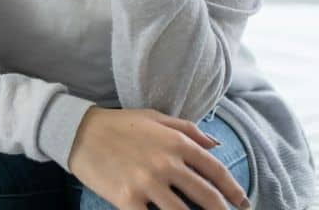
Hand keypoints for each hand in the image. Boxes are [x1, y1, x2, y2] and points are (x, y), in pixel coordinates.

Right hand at [69, 106, 250, 209]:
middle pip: (207, 197)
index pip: (216, 170)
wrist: (76, 131)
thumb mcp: (154, 117)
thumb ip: (188, 129)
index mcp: (175, 142)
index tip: (242, 202)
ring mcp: (146, 183)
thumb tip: (216, 146)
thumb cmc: (118, 124)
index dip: (234, 189)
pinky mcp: (126, 199)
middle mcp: (165, 163)